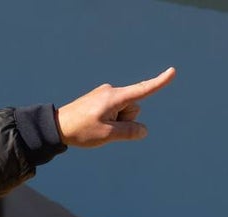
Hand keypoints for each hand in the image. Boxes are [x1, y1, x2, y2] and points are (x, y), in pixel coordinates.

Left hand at [57, 67, 175, 147]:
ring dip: (115, 121)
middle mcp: (111, 92)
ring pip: (122, 111)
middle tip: (101, 128)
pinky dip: (108, 120)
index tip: (172, 72)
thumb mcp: (107, 135)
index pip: (142, 90)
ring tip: (94, 126)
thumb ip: (129, 132)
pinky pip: (113, 111)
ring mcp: (104, 95)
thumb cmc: (80, 130)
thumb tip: (143, 130)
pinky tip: (92, 123)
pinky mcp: (98, 99)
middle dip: (125, 121)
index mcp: (115, 97)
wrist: (55, 127)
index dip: (159, 82)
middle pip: (132, 109)